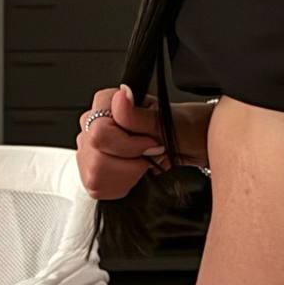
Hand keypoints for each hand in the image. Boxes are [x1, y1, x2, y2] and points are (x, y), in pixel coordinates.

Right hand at [75, 84, 190, 200]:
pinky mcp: (95, 168)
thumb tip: (122, 96)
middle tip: (150, 153)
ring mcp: (91, 146)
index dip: (127, 145)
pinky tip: (134, 174)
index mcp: (108, 103)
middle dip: (130, 163)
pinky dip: (121, 186)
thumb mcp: (164, 120)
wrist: (192, 143)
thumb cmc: (180, 126)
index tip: (149, 144)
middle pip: (95, 157)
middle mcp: (94, 123)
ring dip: (128, 175)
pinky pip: (96, 187)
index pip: (98, 133)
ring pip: (94, 175)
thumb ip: (137, 113)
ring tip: (143, 163)